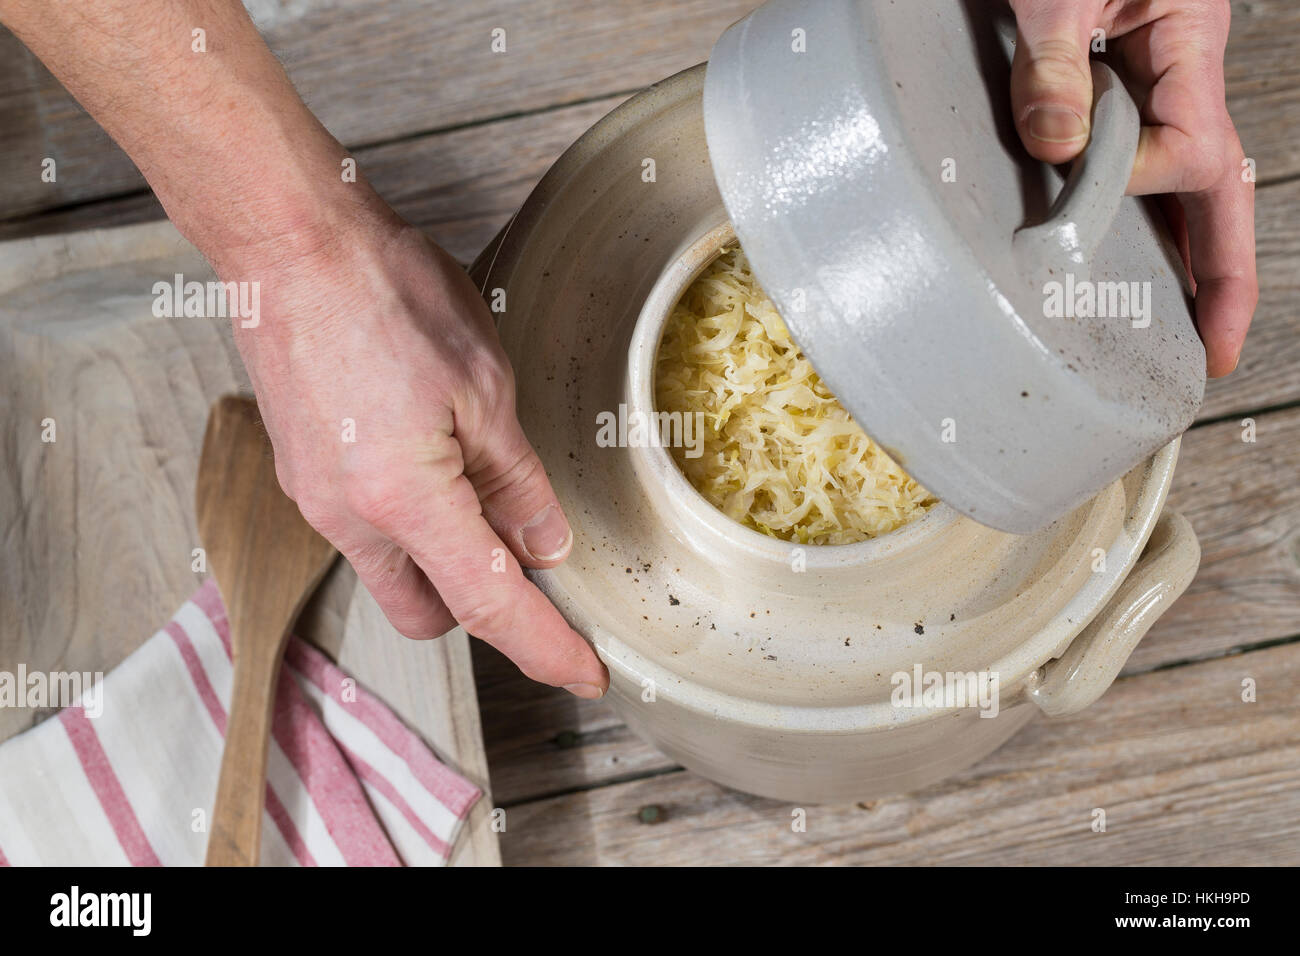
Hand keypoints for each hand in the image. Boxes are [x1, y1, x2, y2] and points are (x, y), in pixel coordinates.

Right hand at [227, 205, 608, 698]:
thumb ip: (516, 480)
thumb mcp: (483, 387)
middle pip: (428, 610)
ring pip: (394, 569)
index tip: (584, 673)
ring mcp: (315, 499)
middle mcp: (348, 519)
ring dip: (444, 553)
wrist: (290, 244)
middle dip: (482, 604)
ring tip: (481, 480)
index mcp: (403, 502)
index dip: (544, 647)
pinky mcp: (303, 472)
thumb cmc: (384, 296)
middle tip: (533, 555)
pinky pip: (366, 527)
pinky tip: (434, 456)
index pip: (489, 604)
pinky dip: (410, 518)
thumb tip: (544, 545)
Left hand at [1009, 0, 1256, 376]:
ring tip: (1189, 330)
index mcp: (1187, 43)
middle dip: (1221, 270)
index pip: (1187, 150)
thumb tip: (1056, 149)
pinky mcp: (1120, 84)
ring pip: (1190, 183)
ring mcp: (1158, 83)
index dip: (1137, 183)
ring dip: (1191, 253)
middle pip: (1220, 187)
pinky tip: (1135, 258)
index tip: (1079, 192)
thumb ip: (1053, 62)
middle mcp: (1184, 72)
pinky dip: (1146, 214)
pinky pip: (1147, 161)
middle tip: (1216, 348)